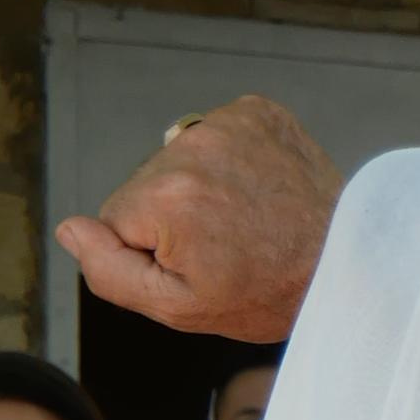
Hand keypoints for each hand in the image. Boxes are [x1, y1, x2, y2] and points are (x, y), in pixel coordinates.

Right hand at [56, 97, 341, 338]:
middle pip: (147, 185)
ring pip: (179, 160)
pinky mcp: (256, 110)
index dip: (151, 250)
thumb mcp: (181, 308)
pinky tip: (258, 190)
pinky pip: (215, 135)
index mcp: (166, 195)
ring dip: (202, 188)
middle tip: (229, 246)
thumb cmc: (269, 293)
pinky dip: (230, 161)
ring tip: (247, 220)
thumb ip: (111, 272)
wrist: (349, 263)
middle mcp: (191, 145)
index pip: (116, 218)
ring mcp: (228, 121)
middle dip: (175, 217)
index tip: (200, 264)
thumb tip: (70, 229)